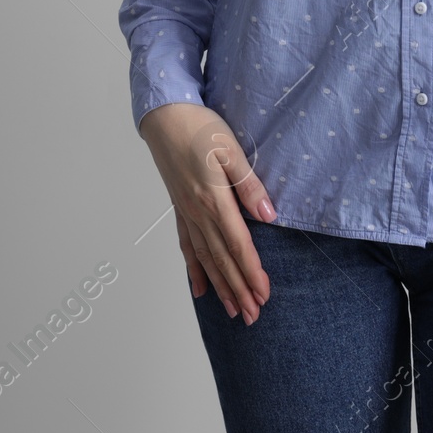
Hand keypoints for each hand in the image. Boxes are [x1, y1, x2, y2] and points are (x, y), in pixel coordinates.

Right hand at [139, 102, 275, 323]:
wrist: (164, 116)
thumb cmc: (199, 126)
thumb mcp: (230, 148)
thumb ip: (248, 184)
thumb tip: (268, 215)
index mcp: (213, 199)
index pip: (238, 244)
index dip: (252, 272)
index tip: (264, 294)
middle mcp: (198, 212)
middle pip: (222, 259)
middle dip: (238, 289)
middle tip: (253, 316)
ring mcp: (186, 213)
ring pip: (205, 258)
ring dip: (220, 286)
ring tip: (233, 311)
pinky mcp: (180, 209)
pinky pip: (187, 246)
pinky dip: (194, 269)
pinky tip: (201, 289)